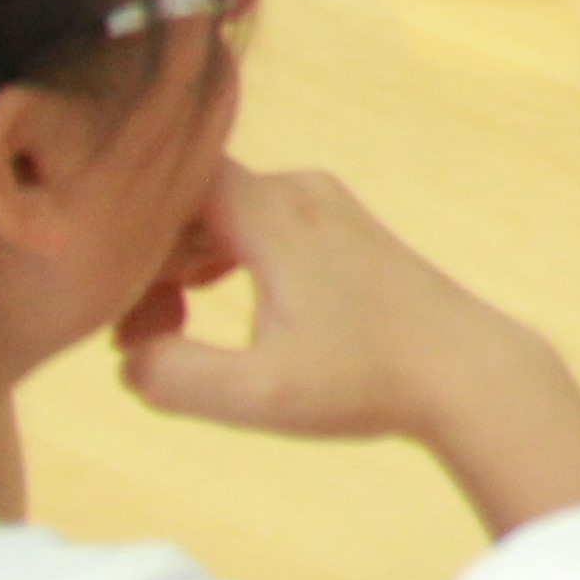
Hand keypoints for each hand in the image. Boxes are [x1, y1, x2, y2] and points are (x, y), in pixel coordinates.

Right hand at [116, 162, 579, 533]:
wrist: (467, 370)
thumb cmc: (367, 381)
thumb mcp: (257, 395)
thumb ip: (172, 376)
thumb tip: (128, 355)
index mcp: (274, 211)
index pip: (167, 184)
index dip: (124, 232)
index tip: (112, 294)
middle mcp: (298, 190)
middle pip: (188, 203)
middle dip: (146, 264)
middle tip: (137, 338)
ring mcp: (322, 205)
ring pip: (218, 215)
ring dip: (177, 267)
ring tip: (164, 334)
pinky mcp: (336, 229)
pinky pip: (250, 224)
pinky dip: (217, 261)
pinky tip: (200, 304)